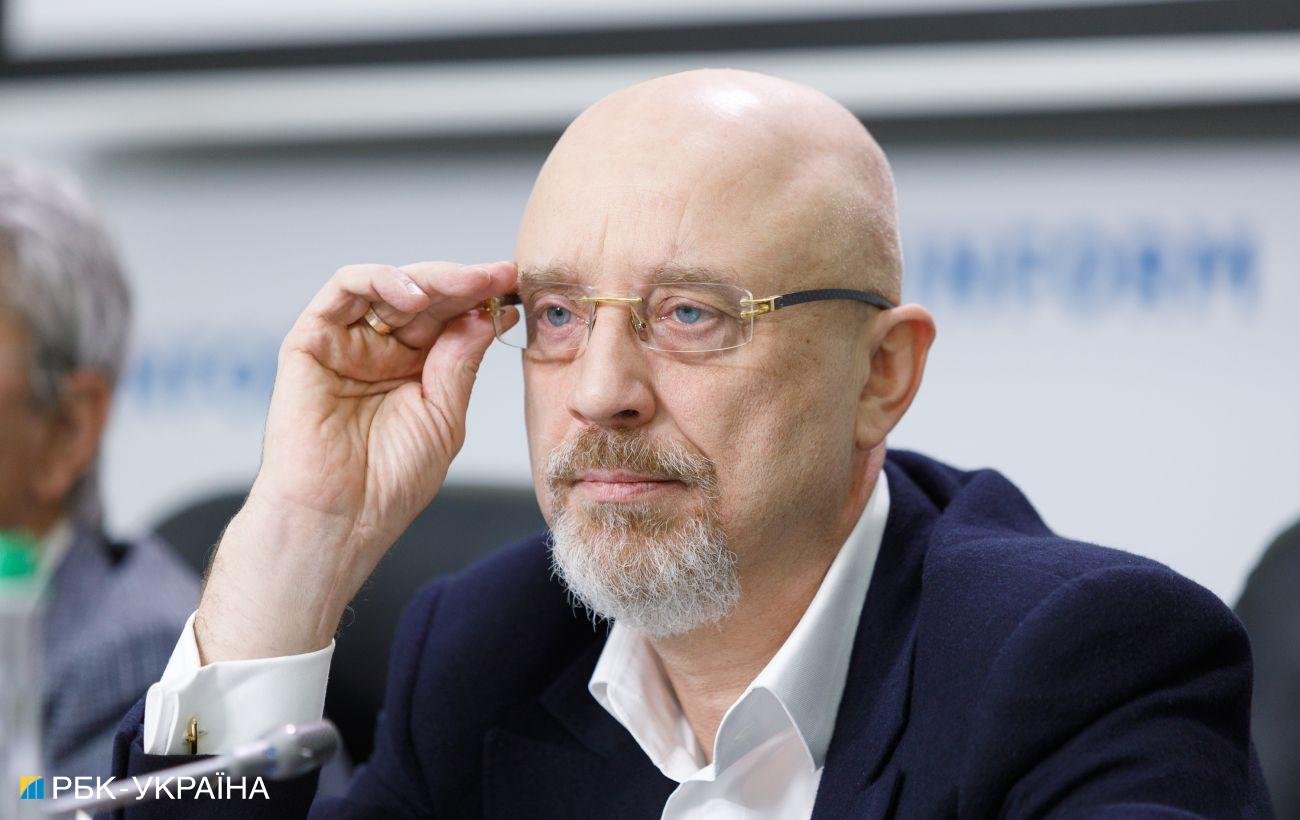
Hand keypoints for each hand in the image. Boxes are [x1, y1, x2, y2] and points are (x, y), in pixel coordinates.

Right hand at [195, 261, 516, 660]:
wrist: (339, 520)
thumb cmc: (389, 482)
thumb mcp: (444, 415)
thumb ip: (460, 360)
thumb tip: (487, 311)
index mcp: (416, 368)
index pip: (452, 318)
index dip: (483, 299)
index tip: (518, 287)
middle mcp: (380, 350)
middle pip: (425, 296)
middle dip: (465, 282)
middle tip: (500, 275)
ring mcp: (346, 343)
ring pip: (388, 285)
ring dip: (431, 278)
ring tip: (467, 284)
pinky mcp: (310, 341)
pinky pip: (342, 290)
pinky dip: (380, 280)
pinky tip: (416, 295)